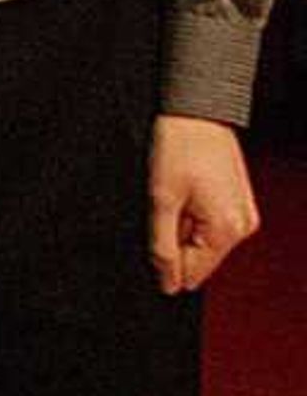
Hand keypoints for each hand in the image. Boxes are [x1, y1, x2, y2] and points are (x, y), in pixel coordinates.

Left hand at [147, 114, 260, 293]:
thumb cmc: (179, 148)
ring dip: (182, 226)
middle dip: (174, 240)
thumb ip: (163, 246)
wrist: (197, 112)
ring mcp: (243, 214)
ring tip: (175, 194)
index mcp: (227, 231)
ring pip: (203, 240)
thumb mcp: (160, 200)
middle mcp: (243, 227)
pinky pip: (210, 223)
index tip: (152, 235)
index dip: (164, 262)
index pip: (193, 274)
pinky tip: (184, 191)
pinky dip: (192, 214)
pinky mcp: (237, 202)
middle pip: (198, 258)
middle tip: (164, 206)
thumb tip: (168, 283)